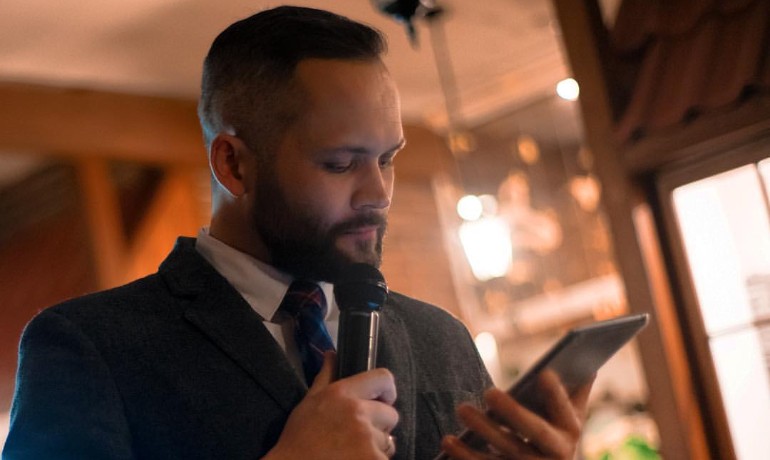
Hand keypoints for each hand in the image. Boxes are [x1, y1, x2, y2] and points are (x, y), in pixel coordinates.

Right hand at [264, 351, 398, 459]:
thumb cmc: (298, 439)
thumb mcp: (309, 403)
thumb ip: (326, 376)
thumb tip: (331, 353)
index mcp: (342, 393)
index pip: (383, 378)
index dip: (387, 391)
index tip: (383, 401)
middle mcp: (357, 412)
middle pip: (391, 414)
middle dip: (380, 425)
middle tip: (358, 436)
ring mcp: (366, 438)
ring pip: (388, 441)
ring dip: (375, 447)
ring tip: (352, 451)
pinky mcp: (373, 459)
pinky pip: (384, 458)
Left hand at [440, 370, 593, 458]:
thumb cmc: (554, 433)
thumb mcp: (569, 415)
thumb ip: (576, 389)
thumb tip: (587, 357)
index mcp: (570, 430)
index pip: (565, 409)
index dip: (556, 394)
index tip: (544, 373)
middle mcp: (557, 454)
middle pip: (534, 431)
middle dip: (513, 411)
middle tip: (489, 390)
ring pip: (506, 451)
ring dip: (483, 431)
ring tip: (462, 408)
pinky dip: (465, 456)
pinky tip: (448, 441)